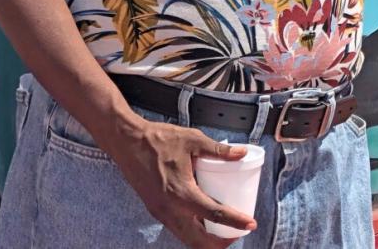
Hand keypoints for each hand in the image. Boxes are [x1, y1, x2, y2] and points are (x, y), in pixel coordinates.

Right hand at [104, 116, 256, 248]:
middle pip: (198, 240)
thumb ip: (219, 150)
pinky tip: (203, 222)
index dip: (235, 222)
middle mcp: (169, 209)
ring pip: (186, 238)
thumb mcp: (194, 140)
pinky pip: (177, 229)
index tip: (250, 224)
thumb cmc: (158, 140)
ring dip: (206, 240)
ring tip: (224, 230)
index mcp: (181, 192)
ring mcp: (160, 212)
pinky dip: (193, 231)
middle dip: (220, 243)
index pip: (213, 214)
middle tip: (238, 233)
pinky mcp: (155, 210)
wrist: (127, 142)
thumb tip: (241, 154)